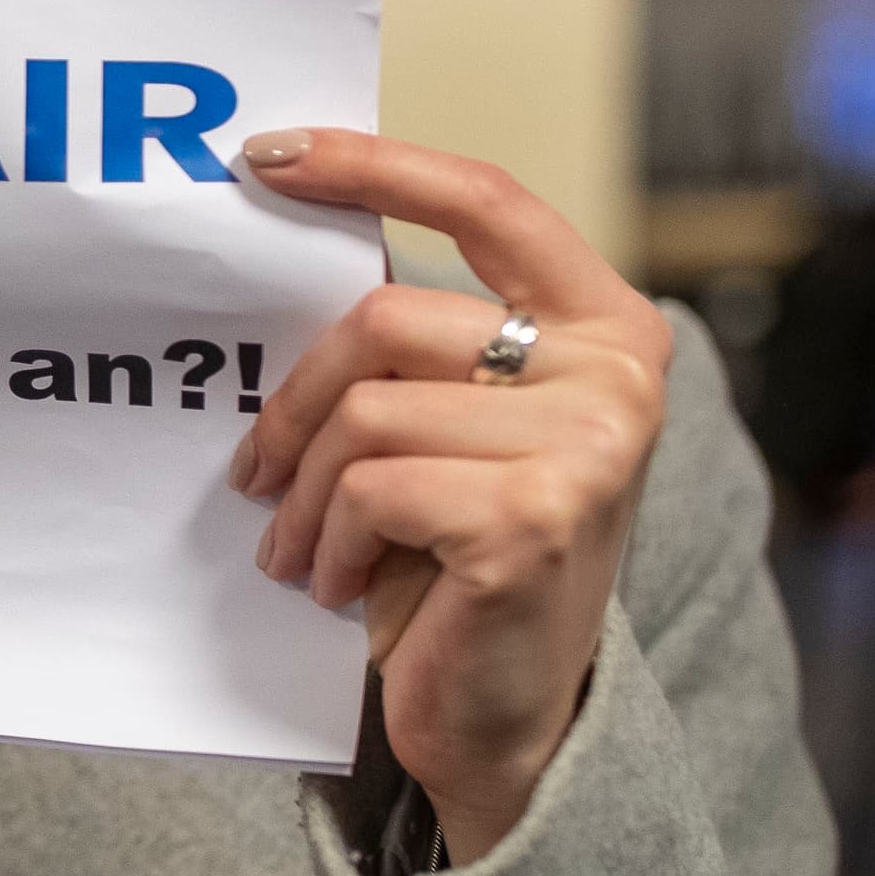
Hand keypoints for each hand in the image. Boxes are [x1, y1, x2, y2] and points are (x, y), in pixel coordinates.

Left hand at [224, 128, 672, 863]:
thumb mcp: (457, 427)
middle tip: (256, 473)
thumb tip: (284, 236)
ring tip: (299, 545)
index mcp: (604, 323)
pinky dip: (331, 541)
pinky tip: (343, 584)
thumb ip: (421, 344)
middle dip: (296, 399)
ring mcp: (588, 443)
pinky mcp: (534, 518)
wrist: (507, 720)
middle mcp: (617, 371)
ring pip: (366, 408)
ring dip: (303, 489)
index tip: (267, 155)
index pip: (486, 202)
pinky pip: (370, 486)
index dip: (374, 167)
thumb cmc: (465, 561)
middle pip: (386, 314)